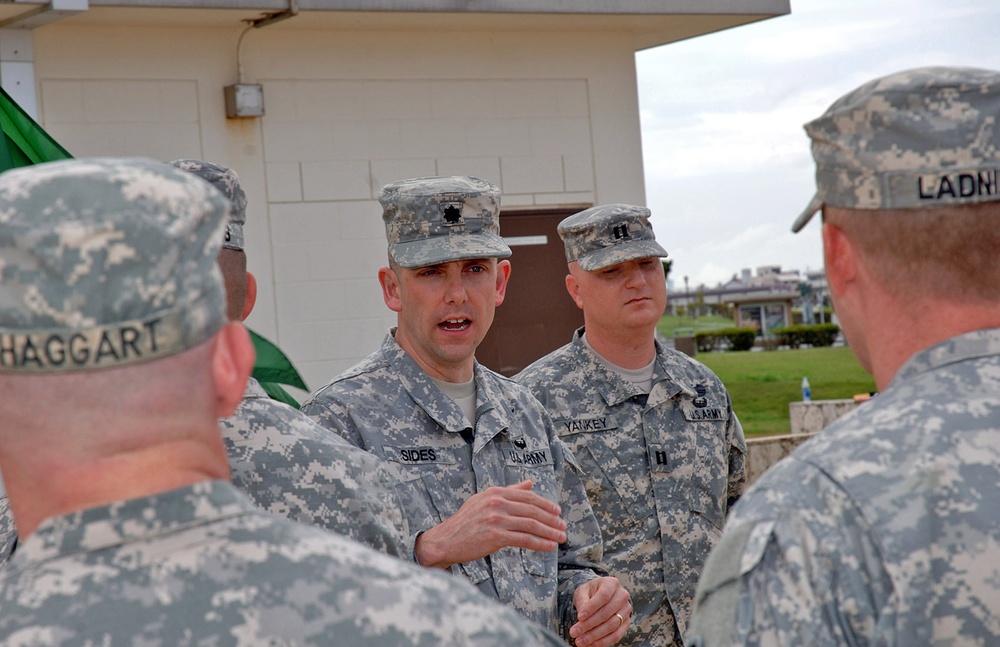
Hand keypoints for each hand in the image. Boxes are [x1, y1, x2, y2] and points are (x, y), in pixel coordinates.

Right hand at [414, 480, 567, 568]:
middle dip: (551, 519)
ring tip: (561, 538)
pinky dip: (540, 543)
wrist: (445, 540)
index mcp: (495, 492)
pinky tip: (549, 547)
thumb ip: (509, 491)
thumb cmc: (465, 522)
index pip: (528, 496)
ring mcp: (496, 519)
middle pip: (532, 510)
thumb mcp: (484, 500)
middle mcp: (497, 502)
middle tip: (563, 527)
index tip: (558, 512)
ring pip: (531, 524)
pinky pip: (524, 539)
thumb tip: (530, 483)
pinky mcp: (495, 536)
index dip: (546, 504)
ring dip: (550, 532)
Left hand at [569, 577, 630, 646]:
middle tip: (574, 632)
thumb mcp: (583, 590)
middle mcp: (622, 596)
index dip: (591, 608)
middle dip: (589, 625)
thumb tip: (582, 617)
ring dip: (594, 636)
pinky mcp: (626, 623)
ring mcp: (626, 610)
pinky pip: (616, 635)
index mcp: (612, 584)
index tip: (579, 617)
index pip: (603, 596)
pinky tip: (591, 644)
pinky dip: (603, 641)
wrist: (600, 595)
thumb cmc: (591, 592)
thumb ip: (582, 601)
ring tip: (580, 641)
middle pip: (607, 613)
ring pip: (611, 626)